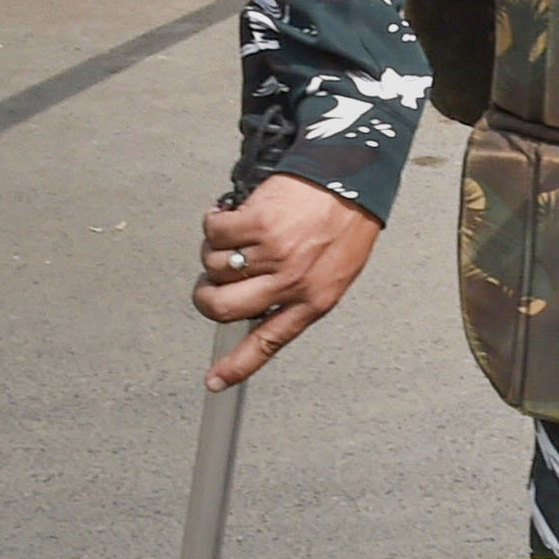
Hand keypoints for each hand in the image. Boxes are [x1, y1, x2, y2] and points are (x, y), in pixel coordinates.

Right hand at [197, 174, 381, 387]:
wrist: (352, 178)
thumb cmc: (346, 222)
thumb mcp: (334, 272)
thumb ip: (298, 295)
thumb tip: (258, 311)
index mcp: (313, 300)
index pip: (267, 343)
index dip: (236, 366)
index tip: (214, 381)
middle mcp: (290, 281)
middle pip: (223, 309)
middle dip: (205, 298)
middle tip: (209, 284)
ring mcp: (272, 252)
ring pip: (215, 267)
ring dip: (215, 251)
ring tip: (235, 235)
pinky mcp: (258, 221)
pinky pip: (215, 232)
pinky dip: (214, 222)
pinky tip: (229, 214)